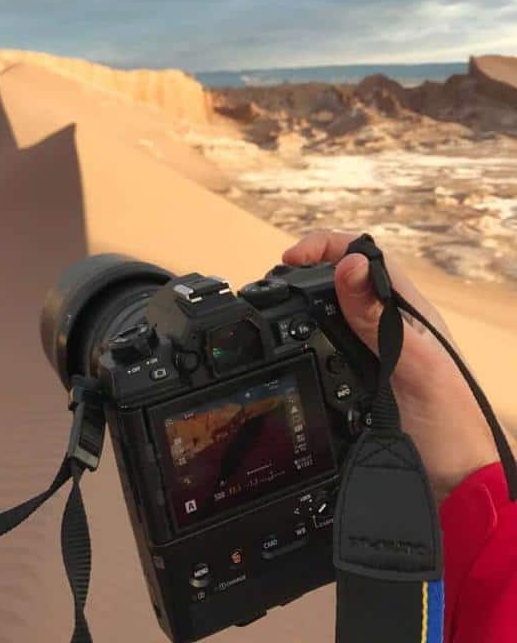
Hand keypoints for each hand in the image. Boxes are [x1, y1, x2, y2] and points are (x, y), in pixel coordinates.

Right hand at [282, 229, 507, 504]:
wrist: (455, 483)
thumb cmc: (448, 421)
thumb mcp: (413, 363)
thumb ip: (379, 317)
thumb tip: (348, 264)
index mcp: (406, 308)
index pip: (364, 255)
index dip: (325, 246)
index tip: (290, 259)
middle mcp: (389, 321)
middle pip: (342, 278)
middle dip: (306, 273)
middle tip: (274, 288)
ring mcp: (374, 349)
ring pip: (332, 310)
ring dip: (303, 306)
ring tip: (275, 313)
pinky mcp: (362, 377)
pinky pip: (327, 347)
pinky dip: (305, 341)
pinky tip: (291, 351)